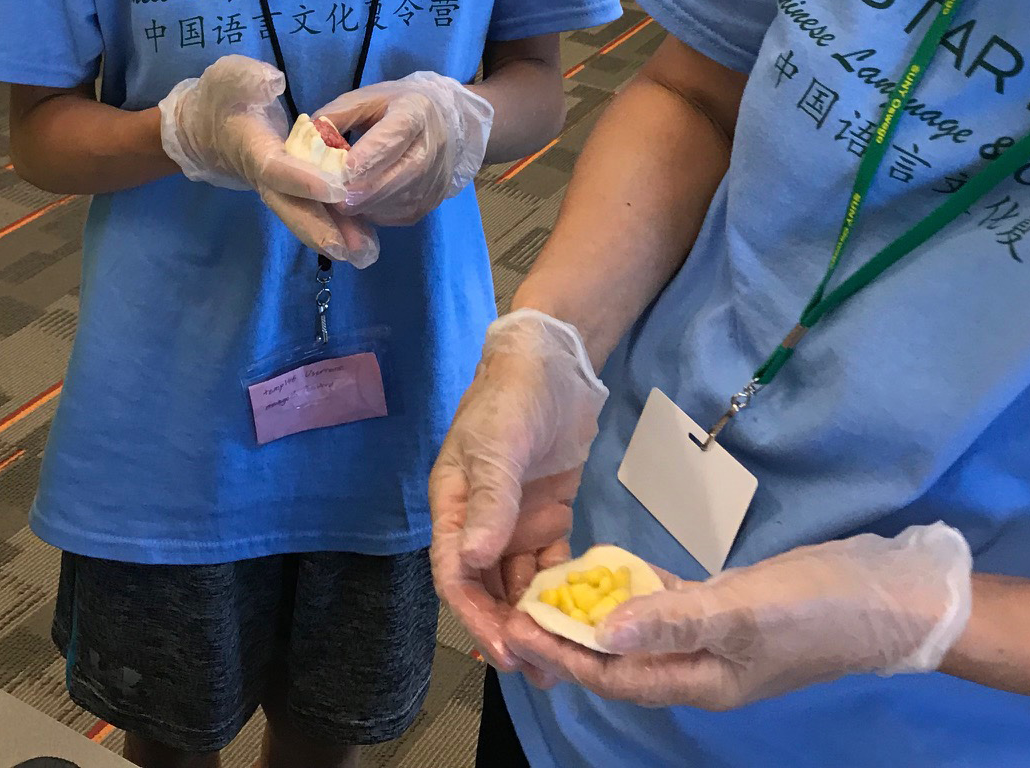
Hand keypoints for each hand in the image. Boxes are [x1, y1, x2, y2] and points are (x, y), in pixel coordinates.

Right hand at [159, 55, 377, 265]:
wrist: (206, 126)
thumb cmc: (222, 97)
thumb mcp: (231, 77)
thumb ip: (248, 79)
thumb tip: (272, 82)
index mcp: (252, 147)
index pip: (276, 168)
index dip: (302, 180)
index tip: (336, 189)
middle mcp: (264, 176)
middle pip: (290, 208)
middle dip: (319, 229)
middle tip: (348, 250)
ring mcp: (277, 188)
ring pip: (304, 216)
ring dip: (334, 237)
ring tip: (367, 255)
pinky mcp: (289, 191)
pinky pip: (313, 212)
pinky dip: (338, 228)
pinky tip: (365, 243)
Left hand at [316, 71, 493, 225]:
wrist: (442, 122)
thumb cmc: (394, 108)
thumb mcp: (364, 100)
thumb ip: (334, 117)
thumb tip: (308, 141)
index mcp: (414, 112)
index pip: (392, 139)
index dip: (365, 159)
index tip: (338, 173)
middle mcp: (432, 146)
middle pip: (400, 176)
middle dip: (363, 191)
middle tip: (332, 199)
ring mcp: (436, 177)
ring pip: (400, 201)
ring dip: (367, 207)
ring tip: (340, 203)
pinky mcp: (432, 201)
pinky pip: (401, 215)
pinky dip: (376, 214)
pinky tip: (359, 206)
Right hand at [431, 310, 608, 671]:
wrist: (554, 360)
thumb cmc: (513, 395)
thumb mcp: (498, 444)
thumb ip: (488, 502)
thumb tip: (470, 562)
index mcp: (452, 504)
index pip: (454, 572)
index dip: (475, 615)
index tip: (503, 648)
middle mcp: (477, 520)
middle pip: (485, 588)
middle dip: (507, 630)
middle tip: (538, 670)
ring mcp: (512, 520)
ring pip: (517, 583)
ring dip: (533, 621)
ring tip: (561, 662)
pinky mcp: (546, 516)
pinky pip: (549, 564)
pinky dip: (559, 591)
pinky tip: (576, 619)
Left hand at [510, 524, 973, 710]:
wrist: (891, 598)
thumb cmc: (817, 607)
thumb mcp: (742, 610)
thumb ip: (672, 620)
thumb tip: (603, 634)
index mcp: (701, 681)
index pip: (614, 676)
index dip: (564, 654)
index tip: (515, 627)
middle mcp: (702, 668)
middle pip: (619, 659)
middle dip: (569, 638)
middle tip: (518, 605)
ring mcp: (717, 640)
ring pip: (640, 632)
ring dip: (598, 615)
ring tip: (550, 587)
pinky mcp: (730, 609)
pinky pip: (669, 607)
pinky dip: (638, 593)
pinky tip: (611, 572)